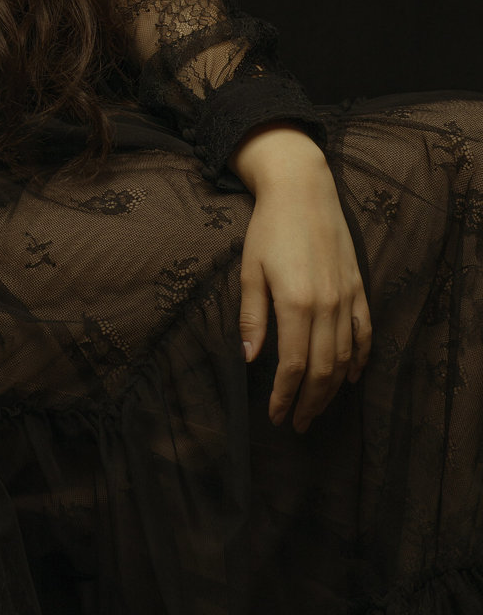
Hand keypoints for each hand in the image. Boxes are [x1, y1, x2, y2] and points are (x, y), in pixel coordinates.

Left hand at [232, 125, 371, 431]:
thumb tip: (249, 357)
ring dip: (332, 389)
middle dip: (310, 402)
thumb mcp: (250, 269)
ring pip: (345, 358)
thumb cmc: (269, 228)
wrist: (303, 190)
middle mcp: (327, 305)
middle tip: (297, 424)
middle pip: (323, 370)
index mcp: (296, 302)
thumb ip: (252, 315)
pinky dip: (359, 359)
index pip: (294, 365)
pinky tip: (350, 376)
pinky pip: (364, 333)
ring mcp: (347, 297)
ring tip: (317, 408)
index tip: (275, 415)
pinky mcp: (359, 288)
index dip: (285, 396)